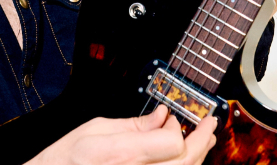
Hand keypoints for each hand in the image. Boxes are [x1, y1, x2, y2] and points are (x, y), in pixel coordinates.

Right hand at [32, 105, 216, 164]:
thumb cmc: (66, 158)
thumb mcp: (95, 129)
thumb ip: (134, 124)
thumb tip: (162, 115)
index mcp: (118, 154)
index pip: (171, 143)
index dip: (178, 127)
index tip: (174, 115)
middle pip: (184, 162)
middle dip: (202, 140)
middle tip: (210, 123)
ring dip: (199, 156)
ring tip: (206, 139)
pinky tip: (187, 157)